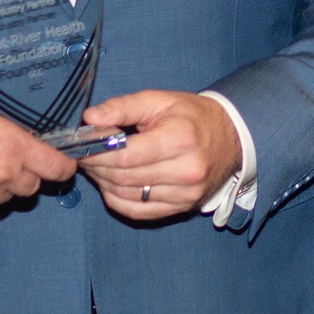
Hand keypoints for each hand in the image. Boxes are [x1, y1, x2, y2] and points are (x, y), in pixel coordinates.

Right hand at [0, 99, 74, 213]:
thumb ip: (5, 131)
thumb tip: (15, 139)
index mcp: (14, 148)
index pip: (56, 168)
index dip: (62, 167)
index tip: (61, 164)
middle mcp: (5, 175)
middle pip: (32, 187)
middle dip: (26, 176)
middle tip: (10, 161)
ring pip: (6, 197)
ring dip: (1, 186)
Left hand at [78, 91, 241, 220]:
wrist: (231, 137)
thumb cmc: (191, 116)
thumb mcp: (159, 100)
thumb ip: (122, 107)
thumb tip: (90, 118)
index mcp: (179, 139)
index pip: (125, 155)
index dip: (97, 153)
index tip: (82, 146)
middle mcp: (186, 171)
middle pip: (124, 177)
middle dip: (97, 167)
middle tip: (85, 156)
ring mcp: (186, 194)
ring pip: (127, 196)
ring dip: (104, 183)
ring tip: (97, 168)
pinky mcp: (182, 207)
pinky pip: (138, 212)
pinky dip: (117, 200)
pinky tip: (111, 185)